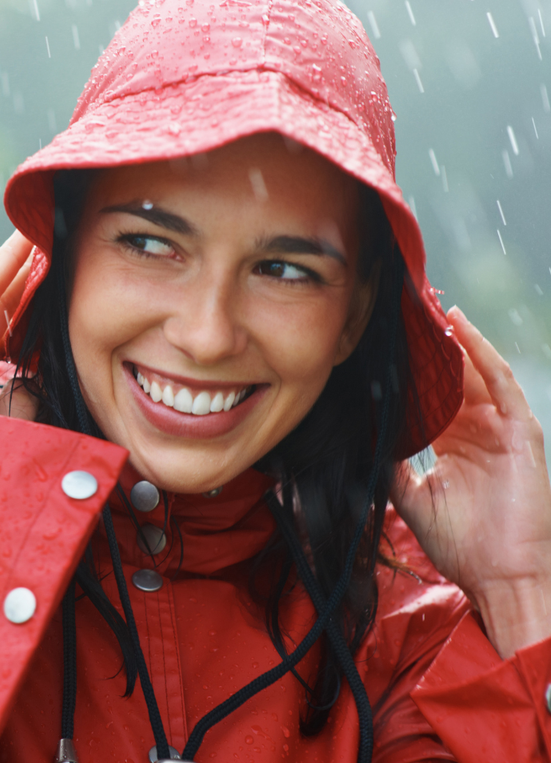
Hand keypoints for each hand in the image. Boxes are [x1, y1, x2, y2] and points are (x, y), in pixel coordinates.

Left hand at [395, 306, 550, 656]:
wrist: (498, 575)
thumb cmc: (459, 543)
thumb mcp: (410, 497)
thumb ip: (389, 465)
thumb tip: (362, 438)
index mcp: (451, 444)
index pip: (428, 397)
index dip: (408, 372)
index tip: (383, 344)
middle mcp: (476, 431)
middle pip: (452, 377)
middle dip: (429, 346)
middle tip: (403, 312)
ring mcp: (500, 429)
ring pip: (474, 372)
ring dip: (452, 339)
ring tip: (427, 306)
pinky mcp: (521, 431)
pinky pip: (500, 383)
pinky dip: (481, 353)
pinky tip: (461, 327)